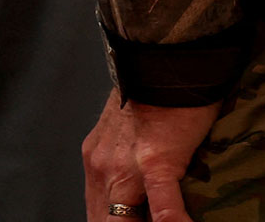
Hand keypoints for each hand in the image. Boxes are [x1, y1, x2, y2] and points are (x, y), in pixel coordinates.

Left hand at [83, 91, 218, 221]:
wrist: (167, 60)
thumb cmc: (156, 97)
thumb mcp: (125, 134)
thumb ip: (124, 165)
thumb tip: (134, 196)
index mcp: (96, 162)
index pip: (98, 213)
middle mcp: (102, 167)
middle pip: (104, 221)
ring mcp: (125, 167)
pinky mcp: (155, 161)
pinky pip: (162, 207)